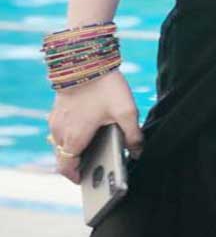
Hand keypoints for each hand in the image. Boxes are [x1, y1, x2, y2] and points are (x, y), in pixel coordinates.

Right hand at [47, 70, 143, 184]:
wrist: (86, 58)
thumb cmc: (105, 86)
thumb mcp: (126, 110)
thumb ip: (133, 134)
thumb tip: (138, 152)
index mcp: (73, 138)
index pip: (66, 168)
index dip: (75, 177)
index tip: (86, 179)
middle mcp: (60, 131)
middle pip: (63, 157)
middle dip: (76, 163)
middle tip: (93, 163)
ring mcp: (56, 119)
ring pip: (60, 142)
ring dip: (72, 147)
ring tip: (92, 145)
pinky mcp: (57, 107)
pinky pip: (60, 128)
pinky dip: (69, 133)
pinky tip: (87, 125)